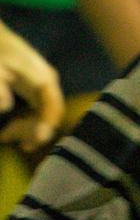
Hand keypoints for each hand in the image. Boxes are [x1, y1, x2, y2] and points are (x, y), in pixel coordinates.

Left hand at [0, 22, 64, 150]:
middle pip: (52, 116)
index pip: (54, 108)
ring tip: (4, 136)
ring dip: (29, 130)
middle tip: (6, 137)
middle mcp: (49, 84)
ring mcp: (44, 89)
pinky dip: (26, 124)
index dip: (46, 126)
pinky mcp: (36, 92)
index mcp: (43, 78)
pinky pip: (38, 113)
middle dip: (34, 131)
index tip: (32, 141)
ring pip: (45, 117)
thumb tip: (6, 108)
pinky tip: (8, 130)